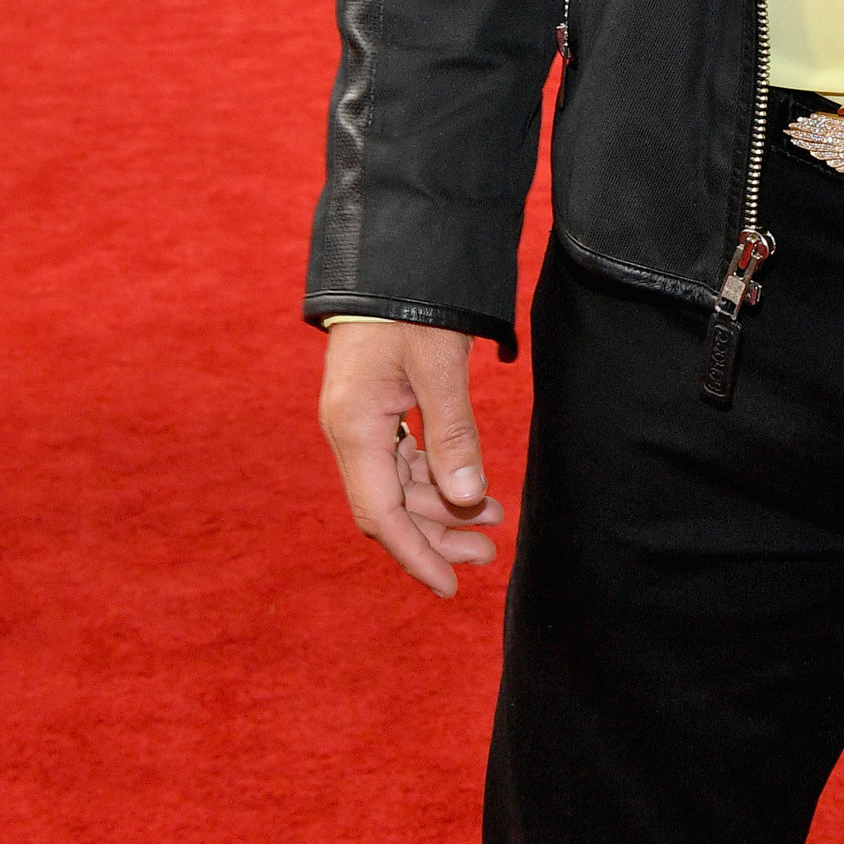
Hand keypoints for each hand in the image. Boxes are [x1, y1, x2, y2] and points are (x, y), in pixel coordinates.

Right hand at [319, 319, 503, 598]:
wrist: (391, 256)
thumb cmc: (412, 305)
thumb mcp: (439, 365)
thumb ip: (453, 431)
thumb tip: (467, 495)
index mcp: (354, 427)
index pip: (382, 514)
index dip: (417, 554)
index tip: (450, 587)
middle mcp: (350, 430)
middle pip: (390, 506)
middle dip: (437, 533)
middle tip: (489, 552)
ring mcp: (360, 419)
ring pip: (398, 484)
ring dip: (441, 505)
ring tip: (493, 517)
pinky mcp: (375, 405)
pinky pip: (401, 458)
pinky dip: (434, 475)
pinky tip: (468, 484)